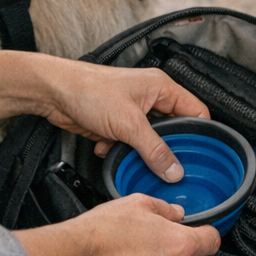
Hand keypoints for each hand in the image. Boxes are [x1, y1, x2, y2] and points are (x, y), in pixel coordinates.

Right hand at [18, 193, 220, 255]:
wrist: (77, 255)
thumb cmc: (106, 228)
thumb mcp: (139, 202)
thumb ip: (165, 209)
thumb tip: (176, 214)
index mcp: (179, 245)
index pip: (212, 242)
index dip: (207, 234)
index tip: (201, 233)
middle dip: (167, 251)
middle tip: (145, 238)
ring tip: (127, 254)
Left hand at [34, 58, 208, 183]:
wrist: (54, 93)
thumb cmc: (89, 90)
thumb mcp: (129, 124)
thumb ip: (154, 149)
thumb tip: (174, 169)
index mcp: (161, 87)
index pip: (195, 111)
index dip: (200, 134)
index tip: (201, 156)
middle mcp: (150, 98)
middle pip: (172, 130)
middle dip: (166, 148)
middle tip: (170, 167)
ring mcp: (132, 111)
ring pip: (149, 140)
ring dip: (140, 152)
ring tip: (135, 158)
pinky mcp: (116, 124)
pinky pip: (129, 144)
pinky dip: (121, 150)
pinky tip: (110, 148)